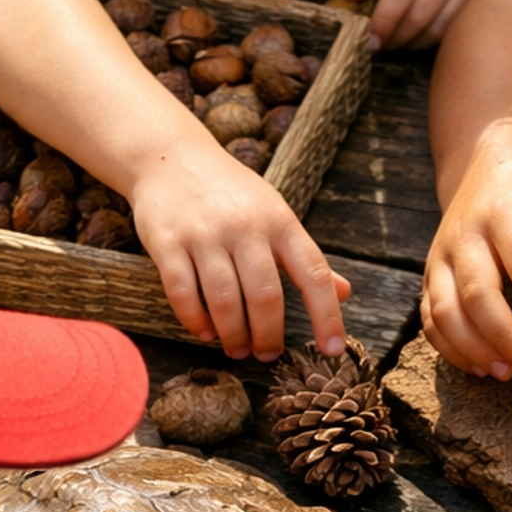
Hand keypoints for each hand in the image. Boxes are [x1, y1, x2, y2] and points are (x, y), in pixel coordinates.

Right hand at [129, 143, 351, 361]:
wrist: (170, 155)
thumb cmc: (231, 193)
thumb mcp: (275, 215)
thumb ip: (305, 257)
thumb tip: (345, 292)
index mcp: (280, 222)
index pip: (314, 274)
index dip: (327, 316)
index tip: (332, 350)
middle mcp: (245, 226)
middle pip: (265, 296)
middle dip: (268, 336)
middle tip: (266, 355)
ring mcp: (204, 233)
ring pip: (224, 300)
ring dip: (232, 335)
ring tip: (236, 349)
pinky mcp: (167, 240)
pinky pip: (182, 292)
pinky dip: (195, 321)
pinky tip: (204, 332)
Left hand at [342, 0, 491, 51]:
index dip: (384, 20)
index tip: (372, 42)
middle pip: (418, 15)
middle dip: (395, 37)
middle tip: (383, 45)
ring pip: (435, 30)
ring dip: (411, 43)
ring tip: (400, 40)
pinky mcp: (482, 4)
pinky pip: (451, 36)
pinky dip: (430, 43)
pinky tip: (420, 37)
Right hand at [421, 137, 511, 377]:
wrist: (486, 173)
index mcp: (505, 214)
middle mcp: (466, 236)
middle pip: (476, 292)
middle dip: (503, 335)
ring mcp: (441, 258)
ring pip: (445, 311)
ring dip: (474, 348)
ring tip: (506, 373)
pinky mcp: (430, 278)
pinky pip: (430, 321)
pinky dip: (451, 349)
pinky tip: (481, 367)